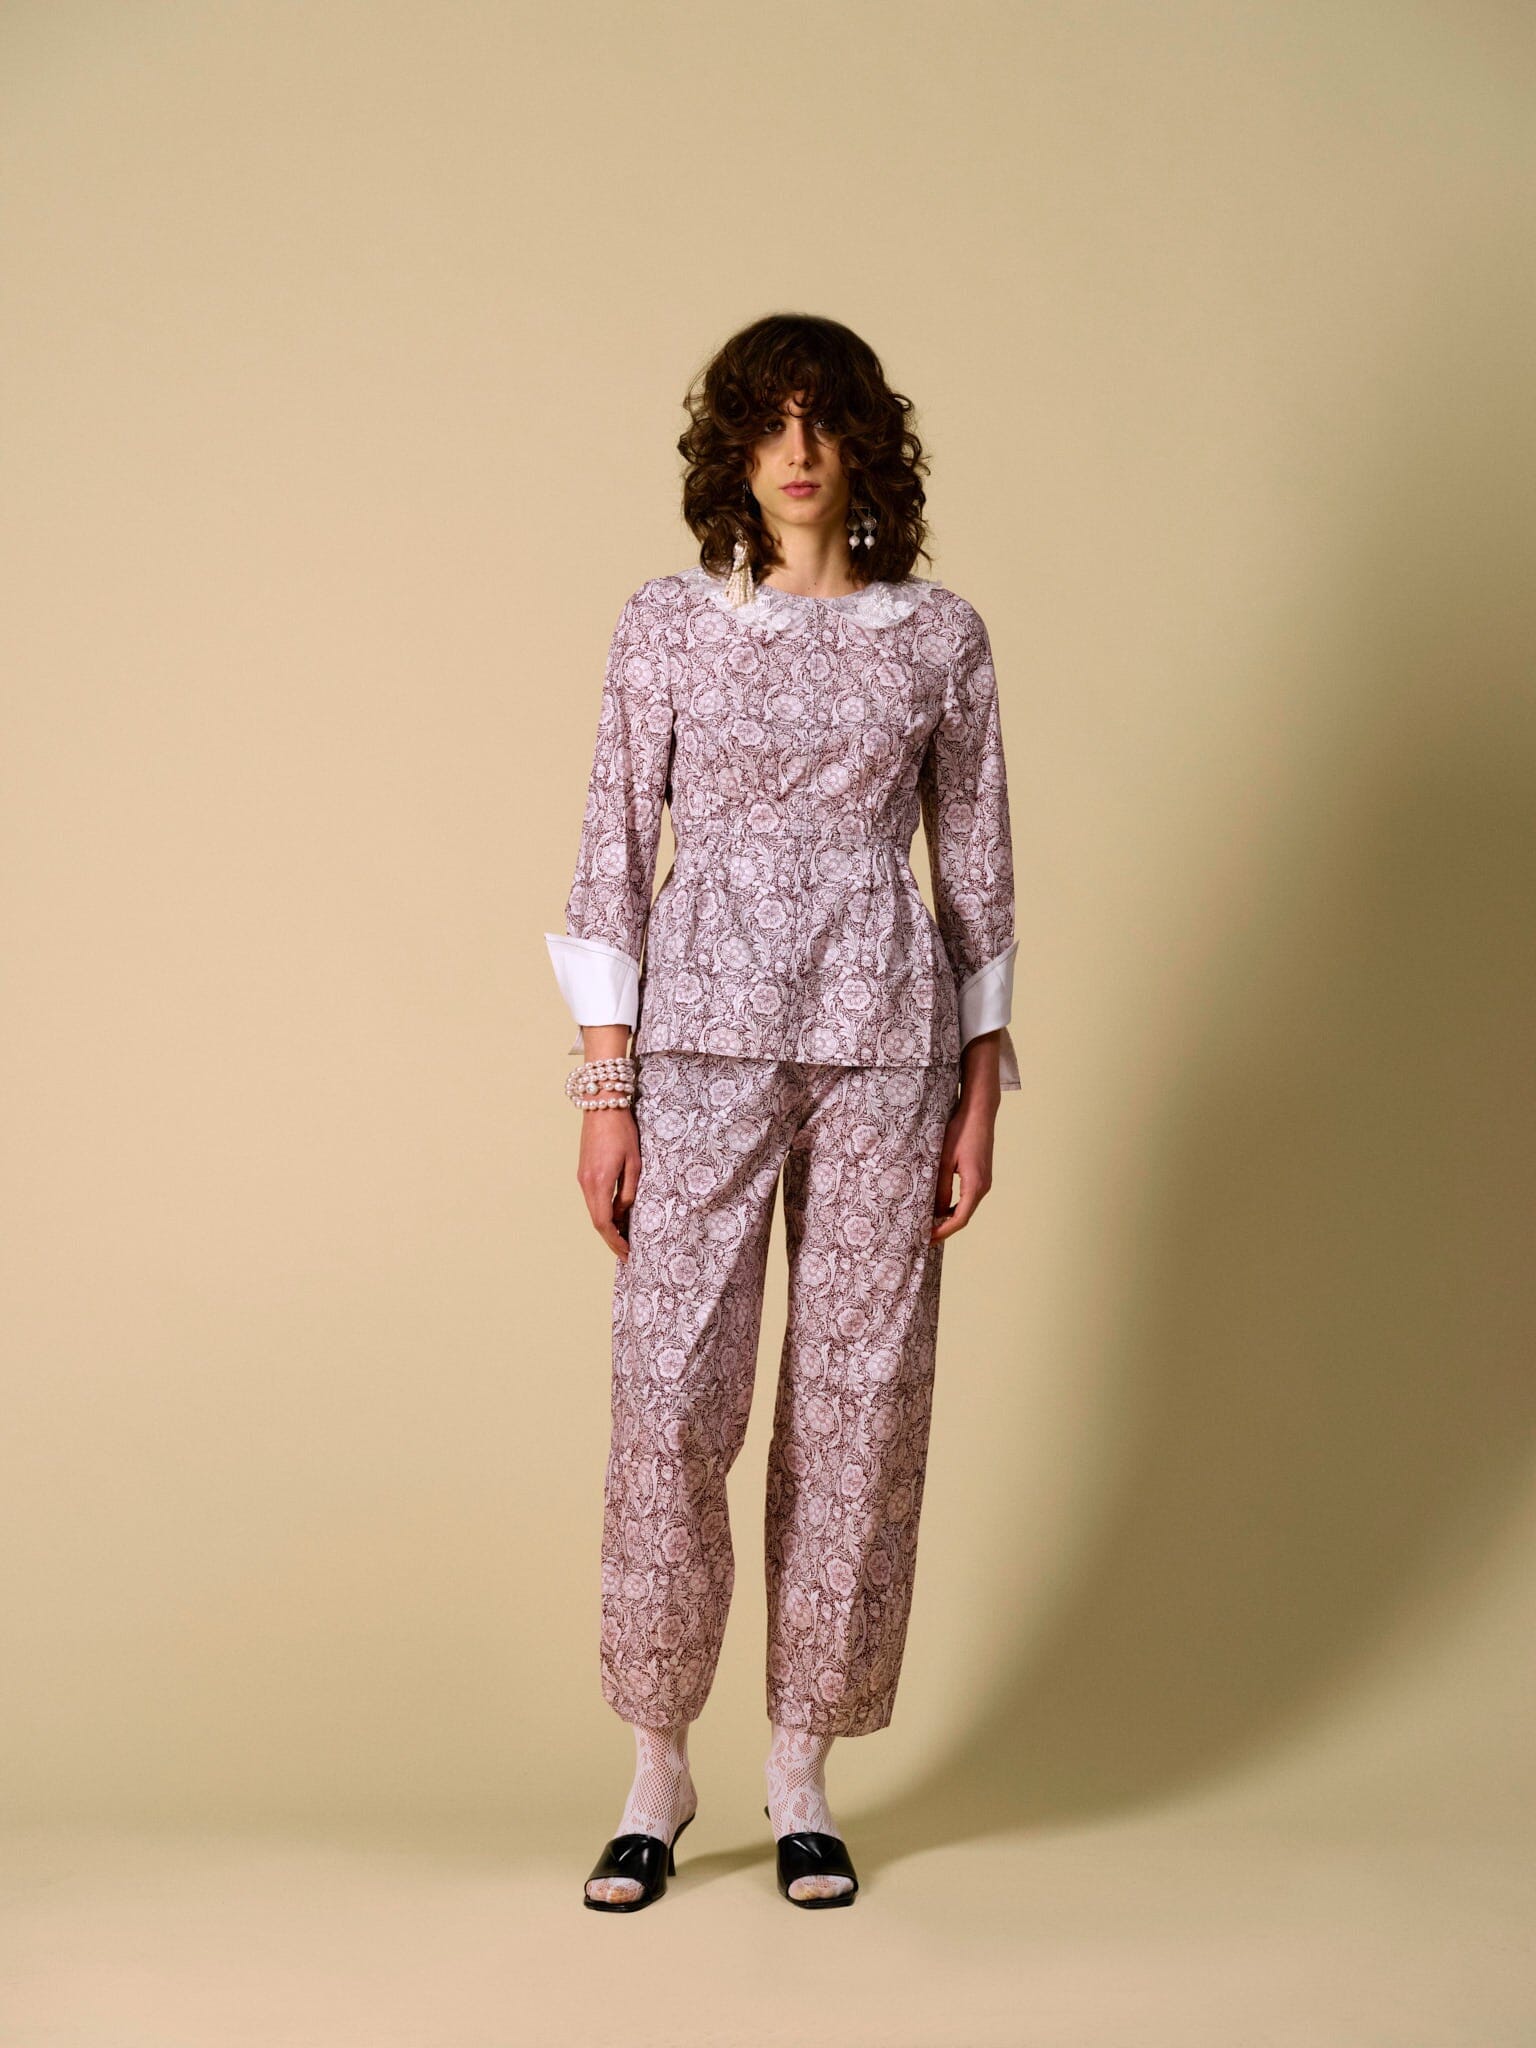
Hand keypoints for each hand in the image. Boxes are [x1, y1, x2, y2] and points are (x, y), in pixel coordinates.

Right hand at [577, 1098, 640, 1259]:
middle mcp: (586, 1183)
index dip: (615, 1241)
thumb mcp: (634, 1162)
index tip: (627, 1253)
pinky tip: (617, 1216)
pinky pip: (593, 1199)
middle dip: (612, 1239)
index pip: (604, 1223)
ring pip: (594, 1211)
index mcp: (599, 1182)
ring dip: (608, 1226)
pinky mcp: (584, 1172)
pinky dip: (604, 1212)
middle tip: (627, 1253)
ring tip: (626, 1237)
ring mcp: (582, 1177)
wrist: (602, 1105)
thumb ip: (629, 1191)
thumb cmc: (622, 1131)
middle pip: (597, 1221)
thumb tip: (624, 1211)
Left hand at [930, 1075, 998, 1244]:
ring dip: (948, 1217)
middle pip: (963, 1216)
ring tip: (928, 1223)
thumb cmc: (961, 1132)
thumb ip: (940, 1187)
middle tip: (923, 1235)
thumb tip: (934, 1211)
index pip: (960, 1219)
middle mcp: (983, 1187)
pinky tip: (939, 1206)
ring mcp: (984, 1181)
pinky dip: (953, 1206)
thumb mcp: (944, 1160)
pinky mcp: (981, 1174)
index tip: (927, 1239)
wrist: (979, 1112)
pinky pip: (967, 1197)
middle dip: (944, 1228)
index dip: (943, 1232)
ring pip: (965, 1207)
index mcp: (975, 1185)